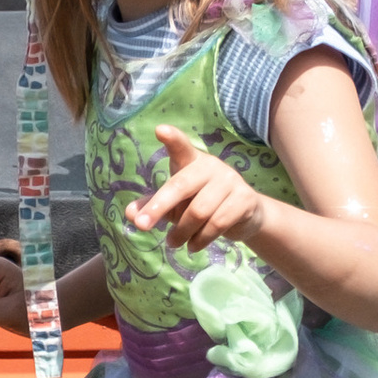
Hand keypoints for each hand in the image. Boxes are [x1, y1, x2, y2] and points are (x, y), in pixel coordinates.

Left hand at [128, 123, 267, 252]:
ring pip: (199, 211)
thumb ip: (153, 206)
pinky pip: (217, 224)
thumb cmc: (202, 203)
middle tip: (142, 226)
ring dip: (182, 232)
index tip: (160, 130)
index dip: (172, 139)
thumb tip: (130, 214)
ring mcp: (230, 181)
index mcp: (192, 162)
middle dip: (159, 206)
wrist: (246, 215)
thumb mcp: (175, 204)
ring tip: (173, 244)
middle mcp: (211, 166)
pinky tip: (193, 246)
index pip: (181, 148)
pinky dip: (201, 239)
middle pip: (181, 185)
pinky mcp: (245, 200)